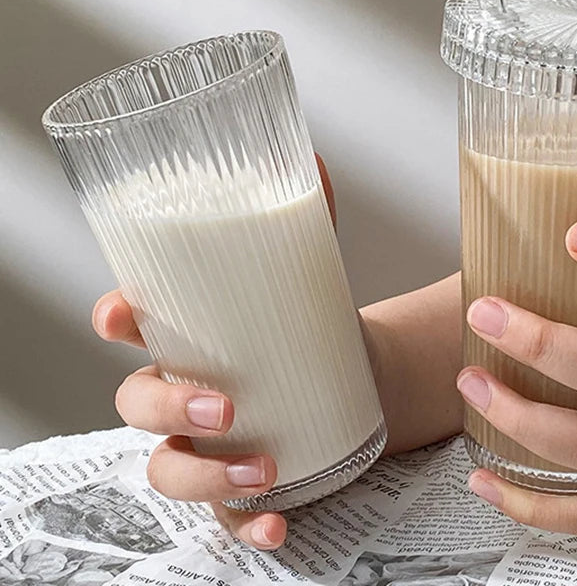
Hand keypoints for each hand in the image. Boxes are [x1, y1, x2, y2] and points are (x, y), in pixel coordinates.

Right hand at [91, 154, 337, 549]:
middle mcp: (183, 390)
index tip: (122, 315)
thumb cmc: (311, 322)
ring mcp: (207, 442)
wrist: (355, 376)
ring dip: (204, 474)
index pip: (129, 325)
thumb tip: (317, 162)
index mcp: (188, 334)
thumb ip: (309, 221)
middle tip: (222, 406)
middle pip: (137, 405)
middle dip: (166, 406)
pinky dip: (244, 523)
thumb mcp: (309, 273)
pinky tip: (275, 520)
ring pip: (169, 469)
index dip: (114, 320)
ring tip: (262, 464)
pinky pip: (224, 515)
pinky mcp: (241, 480)